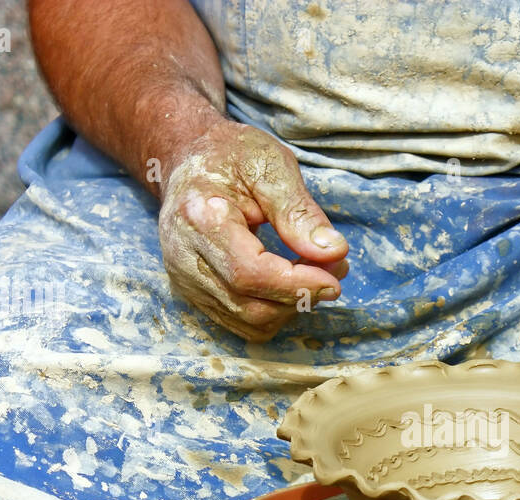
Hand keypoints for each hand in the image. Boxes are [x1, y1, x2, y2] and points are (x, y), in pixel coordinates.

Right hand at [158, 118, 348, 340]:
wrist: (189, 160)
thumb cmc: (231, 156)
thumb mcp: (271, 166)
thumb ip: (299, 212)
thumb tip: (333, 252)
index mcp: (199, 218)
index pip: (250, 273)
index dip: (297, 285)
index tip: (336, 278)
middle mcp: (184, 256)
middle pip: (250, 305)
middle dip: (302, 296)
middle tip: (336, 268)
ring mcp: (185, 280)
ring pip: (249, 322)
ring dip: (292, 307)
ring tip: (316, 271)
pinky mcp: (194, 295)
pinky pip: (242, 323)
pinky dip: (275, 311)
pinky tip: (290, 282)